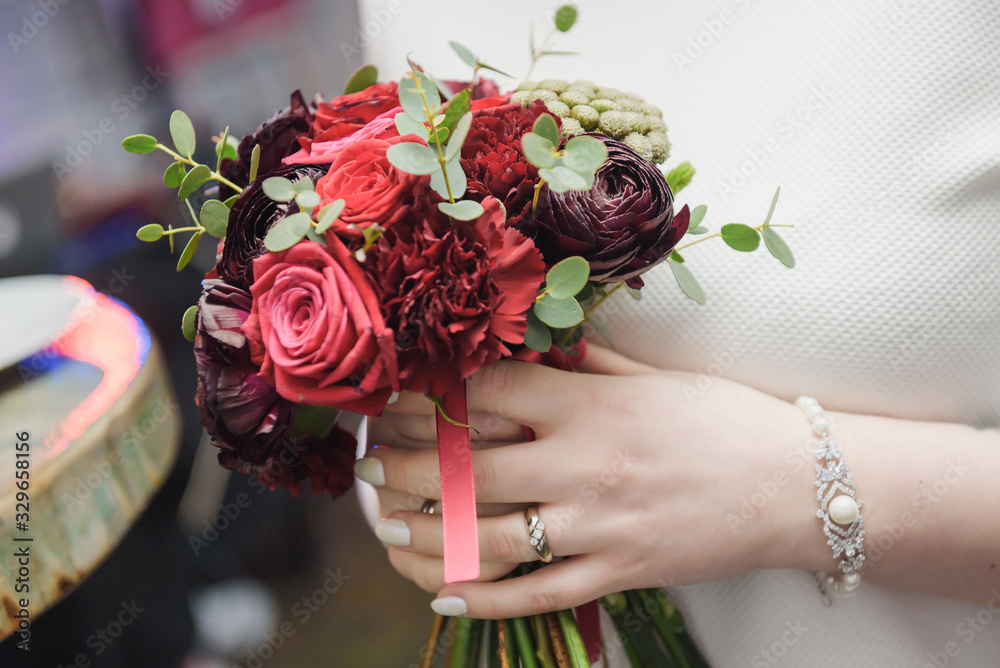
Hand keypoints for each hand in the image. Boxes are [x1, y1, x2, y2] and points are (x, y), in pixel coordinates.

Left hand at [360, 346, 825, 618]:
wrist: (798, 487)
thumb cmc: (726, 422)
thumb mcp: (655, 377)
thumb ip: (588, 363)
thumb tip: (537, 342)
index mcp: (591, 406)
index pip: (486, 393)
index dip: (427, 395)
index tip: (392, 400)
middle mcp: (585, 464)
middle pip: (468, 466)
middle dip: (404, 467)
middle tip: (367, 467)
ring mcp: (599, 525)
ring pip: (488, 535)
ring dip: (425, 533)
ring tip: (386, 525)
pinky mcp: (619, 572)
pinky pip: (537, 593)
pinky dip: (484, 598)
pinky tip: (442, 594)